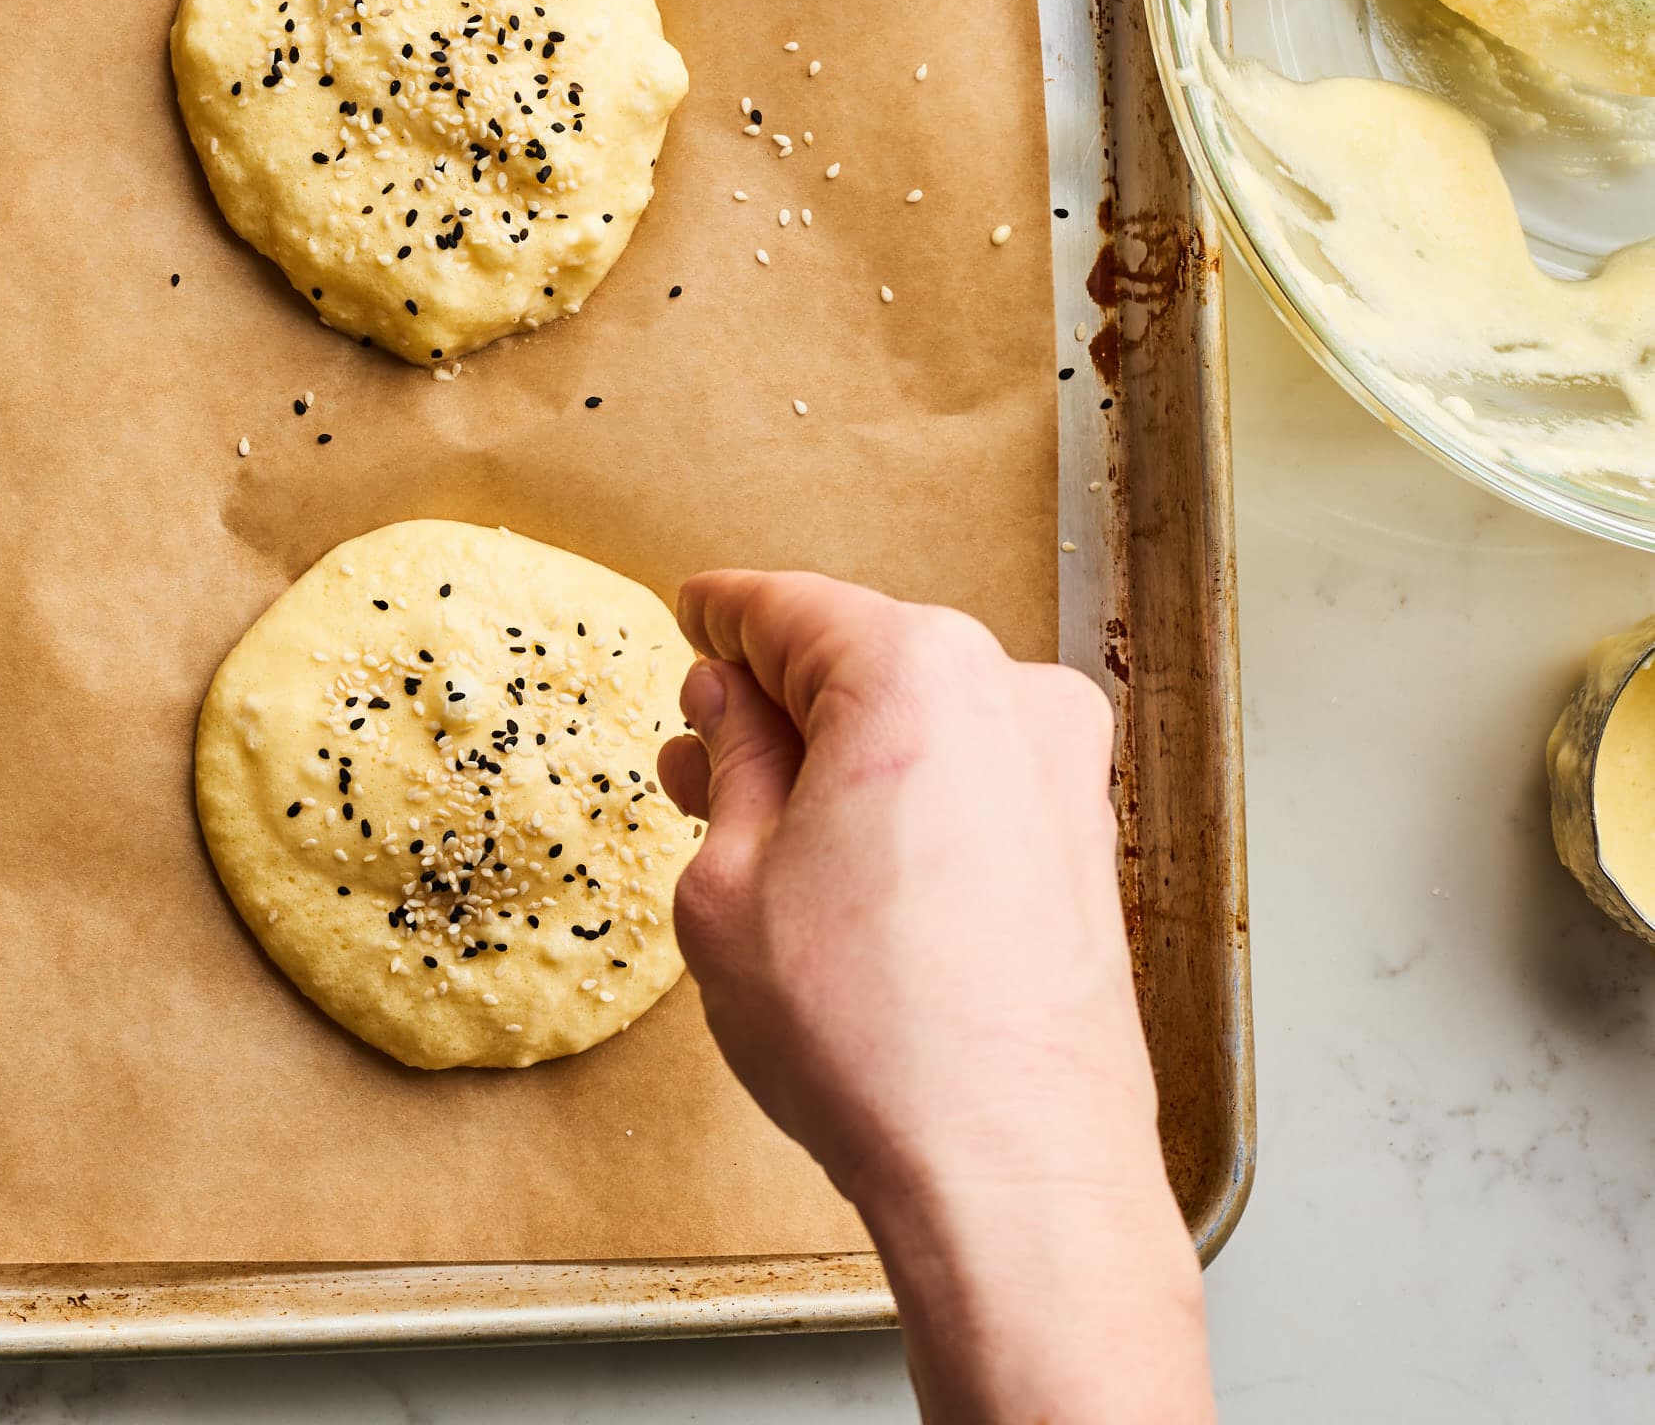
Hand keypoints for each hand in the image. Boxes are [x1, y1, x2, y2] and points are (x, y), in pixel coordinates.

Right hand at [655, 569, 1209, 1424]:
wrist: (1012, 1172)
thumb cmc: (870, 1034)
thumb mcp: (730, 881)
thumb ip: (732, 764)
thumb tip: (728, 709)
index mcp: (913, 670)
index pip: (786, 607)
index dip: (720, 618)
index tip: (692, 619)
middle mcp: (1010, 697)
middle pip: (862, 660)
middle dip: (775, 701)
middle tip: (697, 749)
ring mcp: (1064, 774)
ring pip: (919, 726)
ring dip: (834, 757)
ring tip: (750, 822)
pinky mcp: (1087, 847)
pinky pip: (969, 785)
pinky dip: (900, 800)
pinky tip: (835, 864)